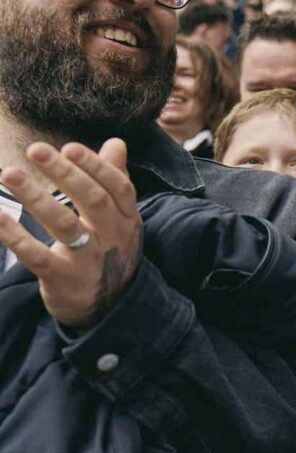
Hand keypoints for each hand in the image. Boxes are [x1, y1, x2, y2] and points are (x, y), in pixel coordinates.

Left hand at [0, 139, 141, 327]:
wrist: (109, 309)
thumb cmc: (109, 252)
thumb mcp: (120, 219)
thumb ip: (115, 180)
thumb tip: (116, 143)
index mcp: (127, 219)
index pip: (117, 187)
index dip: (95, 167)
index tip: (69, 148)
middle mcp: (113, 237)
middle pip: (93, 201)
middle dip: (64, 174)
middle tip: (36, 150)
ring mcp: (89, 260)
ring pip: (64, 225)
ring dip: (36, 198)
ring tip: (9, 174)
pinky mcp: (64, 280)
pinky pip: (37, 256)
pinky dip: (16, 237)